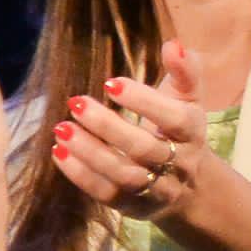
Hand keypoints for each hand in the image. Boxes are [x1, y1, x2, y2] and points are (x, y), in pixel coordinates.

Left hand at [46, 41, 220, 224]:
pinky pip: (105, 193)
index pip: (172, 118)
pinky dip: (80, 175)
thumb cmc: (179, 130)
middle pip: (142, 148)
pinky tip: (58, 151)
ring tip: (61, 128)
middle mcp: (177, 163)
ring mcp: (155, 188)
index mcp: (192, 131)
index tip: (109, 83)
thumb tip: (172, 44)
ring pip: (122, 174)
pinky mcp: (132, 206)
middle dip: (107, 126)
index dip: (143, 101)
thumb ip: (184, 71)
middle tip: (75, 102)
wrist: (190, 187)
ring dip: (89, 152)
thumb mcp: (187, 99)